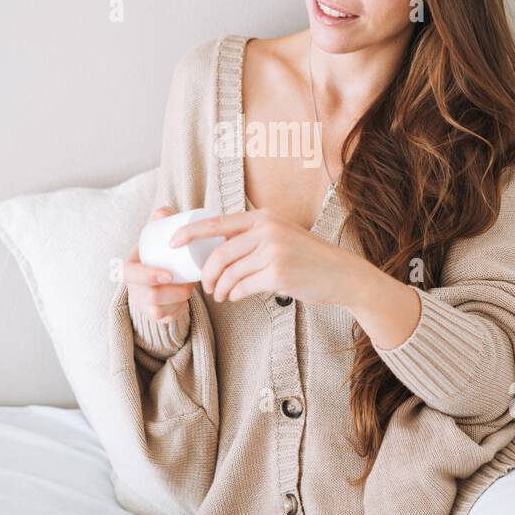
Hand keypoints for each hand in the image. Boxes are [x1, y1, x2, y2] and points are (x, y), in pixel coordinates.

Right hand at [124, 207, 198, 322]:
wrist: (156, 274)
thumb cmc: (158, 251)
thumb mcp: (156, 235)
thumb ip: (161, 219)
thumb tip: (165, 213)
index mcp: (128, 268)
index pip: (128, 275)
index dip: (147, 276)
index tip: (168, 274)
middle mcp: (131, 289)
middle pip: (149, 297)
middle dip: (174, 292)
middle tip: (191, 282)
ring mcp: (141, 305)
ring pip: (159, 311)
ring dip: (179, 301)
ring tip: (191, 288)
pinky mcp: (153, 317)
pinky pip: (166, 320)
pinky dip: (179, 311)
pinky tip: (185, 303)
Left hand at [167, 208, 360, 304]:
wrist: (342, 274)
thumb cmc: (308, 258)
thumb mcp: (281, 235)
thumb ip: (253, 236)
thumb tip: (216, 248)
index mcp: (263, 217)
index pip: (216, 223)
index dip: (189, 233)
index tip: (172, 243)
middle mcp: (267, 230)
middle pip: (219, 254)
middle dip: (207, 273)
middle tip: (206, 286)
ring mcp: (274, 252)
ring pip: (229, 273)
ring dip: (219, 288)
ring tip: (220, 296)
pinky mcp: (278, 274)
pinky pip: (243, 288)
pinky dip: (234, 295)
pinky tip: (235, 298)